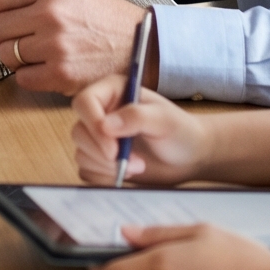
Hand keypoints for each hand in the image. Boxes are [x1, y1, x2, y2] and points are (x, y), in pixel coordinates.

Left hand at [0, 0, 146, 93]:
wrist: (140, 44)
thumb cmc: (104, 18)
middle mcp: (51, 14)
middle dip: (1, 34)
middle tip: (16, 38)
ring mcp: (55, 46)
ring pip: (6, 53)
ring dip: (15, 56)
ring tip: (36, 53)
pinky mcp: (61, 74)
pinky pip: (22, 78)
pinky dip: (29, 76)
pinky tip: (46, 68)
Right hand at [71, 78, 212, 185]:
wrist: (190, 157)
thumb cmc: (181, 131)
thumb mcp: (164, 120)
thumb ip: (136, 117)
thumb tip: (105, 125)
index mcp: (112, 91)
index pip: (84, 102)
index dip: (93, 125)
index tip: (113, 148)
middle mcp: (101, 112)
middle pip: (79, 131)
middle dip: (102, 152)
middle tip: (132, 162)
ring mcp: (99, 137)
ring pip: (81, 153)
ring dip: (107, 166)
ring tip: (138, 167)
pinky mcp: (100, 160)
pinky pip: (87, 171)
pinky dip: (105, 177)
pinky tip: (128, 174)